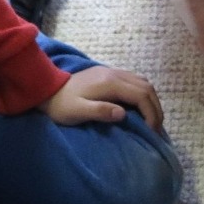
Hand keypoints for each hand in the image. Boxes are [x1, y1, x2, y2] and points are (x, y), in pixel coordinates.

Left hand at [45, 65, 164, 130]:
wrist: (46, 90)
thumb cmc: (61, 106)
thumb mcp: (77, 111)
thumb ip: (100, 111)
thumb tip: (123, 114)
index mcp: (109, 83)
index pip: (141, 95)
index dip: (151, 113)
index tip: (151, 131)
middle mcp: (114, 74)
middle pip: (147, 88)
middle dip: (156, 108)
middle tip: (156, 128)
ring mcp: (113, 72)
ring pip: (143, 82)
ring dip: (152, 100)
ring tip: (152, 118)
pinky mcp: (110, 74)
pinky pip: (136, 81)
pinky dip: (144, 94)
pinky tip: (141, 106)